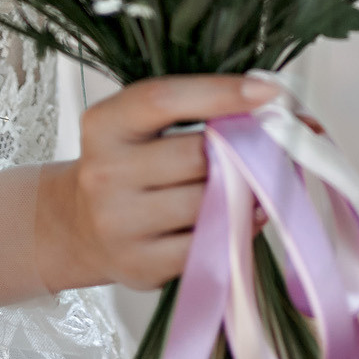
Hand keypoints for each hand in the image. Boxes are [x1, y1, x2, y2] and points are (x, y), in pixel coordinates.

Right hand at [45, 74, 275, 290]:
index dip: (220, 92)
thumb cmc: (128, 164)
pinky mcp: (141, 266)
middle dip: (238, 149)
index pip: (164, 100)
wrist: (78, 226)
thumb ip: (196, 108)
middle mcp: (104, 173)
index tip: (270, 92)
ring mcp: (119, 224)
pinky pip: (208, 243)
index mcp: (104, 125)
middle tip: (264, 145)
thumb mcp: (142, 124)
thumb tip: (280, 107)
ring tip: (247, 182)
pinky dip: (236, 226)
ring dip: (240, 191)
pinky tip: (238, 214)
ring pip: (207, 202)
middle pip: (195, 156)